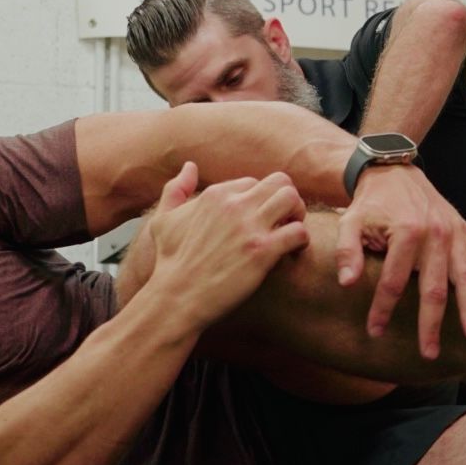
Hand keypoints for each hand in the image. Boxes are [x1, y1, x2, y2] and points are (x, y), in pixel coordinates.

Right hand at [144, 163, 312, 329]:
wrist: (176, 298)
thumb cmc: (170, 263)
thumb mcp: (164, 221)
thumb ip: (175, 189)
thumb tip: (190, 166)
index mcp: (215, 195)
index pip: (254, 182)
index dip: (262, 199)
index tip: (261, 218)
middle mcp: (233, 205)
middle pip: (280, 182)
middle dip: (287, 199)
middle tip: (285, 220)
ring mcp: (249, 227)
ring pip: (292, 199)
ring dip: (298, 214)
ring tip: (291, 232)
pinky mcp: (262, 252)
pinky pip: (298, 232)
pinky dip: (302, 241)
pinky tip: (292, 253)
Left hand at [335, 165, 465, 358]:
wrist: (395, 171)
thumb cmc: (371, 204)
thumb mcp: (350, 222)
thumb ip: (348, 252)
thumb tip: (347, 284)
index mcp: (405, 232)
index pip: (392, 281)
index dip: (382, 309)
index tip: (374, 332)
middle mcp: (434, 234)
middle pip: (433, 287)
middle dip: (430, 323)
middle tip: (428, 353)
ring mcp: (453, 234)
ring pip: (464, 277)